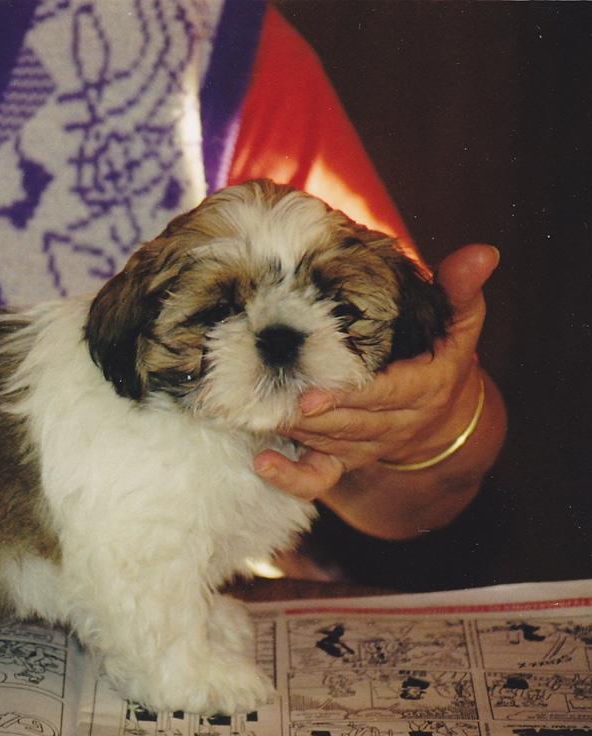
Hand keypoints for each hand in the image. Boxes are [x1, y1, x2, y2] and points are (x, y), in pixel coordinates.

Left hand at [254, 244, 497, 500]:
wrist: (442, 416)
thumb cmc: (439, 354)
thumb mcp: (458, 321)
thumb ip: (460, 290)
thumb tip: (482, 253)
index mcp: (422, 387)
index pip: (384, 396)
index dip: (348, 398)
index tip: (312, 394)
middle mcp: (395, 423)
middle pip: (348, 423)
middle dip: (311, 415)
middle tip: (272, 399)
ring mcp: (367, 445)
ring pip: (328, 442)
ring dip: (294, 430)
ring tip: (257, 411)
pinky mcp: (345, 461)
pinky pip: (319, 479)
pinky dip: (291, 477)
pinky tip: (263, 463)